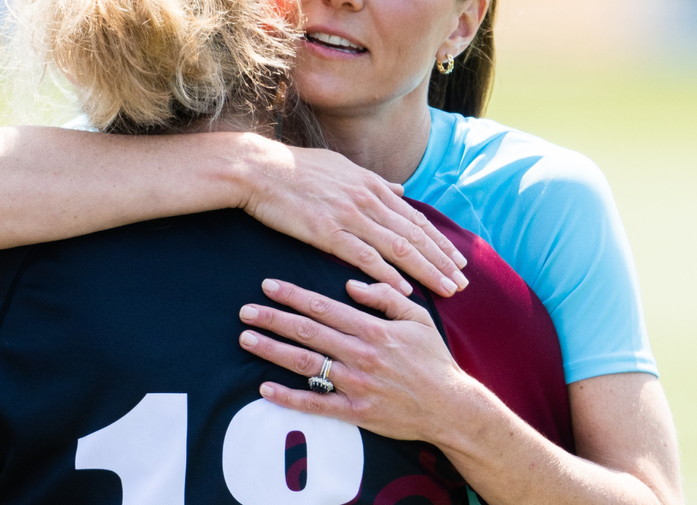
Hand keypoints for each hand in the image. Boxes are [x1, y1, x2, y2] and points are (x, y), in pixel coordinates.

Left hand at [237, 278, 468, 443]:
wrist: (451, 407)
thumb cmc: (434, 359)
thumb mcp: (417, 318)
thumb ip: (385, 296)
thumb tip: (350, 284)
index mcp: (373, 329)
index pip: (324, 307)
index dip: (293, 295)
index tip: (268, 285)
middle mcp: (360, 354)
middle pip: (307, 332)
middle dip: (273, 319)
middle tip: (245, 310)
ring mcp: (356, 384)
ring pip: (306, 364)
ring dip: (273, 351)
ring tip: (247, 339)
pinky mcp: (355, 411)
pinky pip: (316, 404)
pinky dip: (289, 397)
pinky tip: (265, 389)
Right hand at [238, 139, 466, 296]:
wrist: (259, 169)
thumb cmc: (295, 169)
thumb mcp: (341, 167)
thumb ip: (372, 181)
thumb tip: (397, 188)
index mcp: (371, 184)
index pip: (414, 218)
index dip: (439, 241)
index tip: (457, 260)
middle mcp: (367, 199)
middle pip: (415, 235)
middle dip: (442, 261)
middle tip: (463, 283)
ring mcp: (349, 215)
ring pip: (399, 247)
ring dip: (427, 271)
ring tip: (446, 290)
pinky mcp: (327, 231)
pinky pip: (365, 257)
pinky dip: (388, 274)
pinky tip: (404, 290)